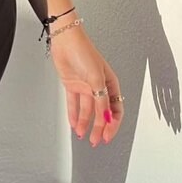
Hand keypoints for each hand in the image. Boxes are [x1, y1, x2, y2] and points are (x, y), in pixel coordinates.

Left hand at [49, 26, 123, 146]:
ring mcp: (85, 87)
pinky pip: (74, 104)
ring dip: (85, 124)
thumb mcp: (97, 79)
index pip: (115, 110)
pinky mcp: (72, 86)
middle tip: (96, 141)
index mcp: (110, 84)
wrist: (66, 41)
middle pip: (102, 113)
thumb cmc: (84, 53)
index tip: (106, 136)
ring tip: (83, 136)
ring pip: (87, 111)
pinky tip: (74, 125)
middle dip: (99, 128)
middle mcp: (99, 87)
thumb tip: (106, 119)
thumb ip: (101, 101)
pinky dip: (74, 115)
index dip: (112, 124)